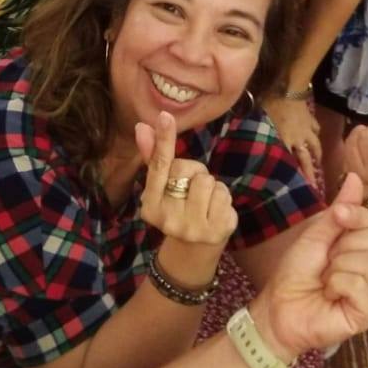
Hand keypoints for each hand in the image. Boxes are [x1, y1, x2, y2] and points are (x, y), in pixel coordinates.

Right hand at [135, 111, 236, 252]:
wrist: (194, 251)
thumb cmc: (177, 209)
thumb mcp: (163, 188)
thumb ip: (153, 158)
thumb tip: (142, 127)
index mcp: (150, 207)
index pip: (159, 166)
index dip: (164, 139)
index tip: (165, 116)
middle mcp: (169, 220)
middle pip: (190, 170)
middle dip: (195, 172)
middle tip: (190, 191)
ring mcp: (194, 228)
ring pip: (210, 181)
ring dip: (211, 186)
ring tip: (204, 202)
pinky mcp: (217, 230)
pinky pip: (225, 194)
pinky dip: (223, 199)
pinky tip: (215, 212)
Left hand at [247, 174, 367, 360]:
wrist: (278, 308)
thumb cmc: (296, 274)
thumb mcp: (316, 235)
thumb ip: (341, 210)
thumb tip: (355, 176)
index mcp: (365, 251)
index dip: (357, 215)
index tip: (337, 216)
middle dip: (344, 246)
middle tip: (327, 262)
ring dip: (337, 268)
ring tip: (326, 281)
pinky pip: (360, 285)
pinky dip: (337, 284)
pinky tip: (329, 295)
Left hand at [264, 95, 321, 185]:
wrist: (289, 88)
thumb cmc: (271, 103)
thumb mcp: (260, 119)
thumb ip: (256, 132)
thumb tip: (242, 140)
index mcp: (285, 141)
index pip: (289, 162)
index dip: (292, 176)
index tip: (296, 188)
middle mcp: (298, 140)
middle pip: (306, 160)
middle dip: (310, 173)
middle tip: (314, 186)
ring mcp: (306, 130)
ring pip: (315, 146)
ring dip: (317, 155)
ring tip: (318, 162)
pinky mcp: (311, 119)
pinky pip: (316, 129)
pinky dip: (316, 133)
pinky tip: (316, 135)